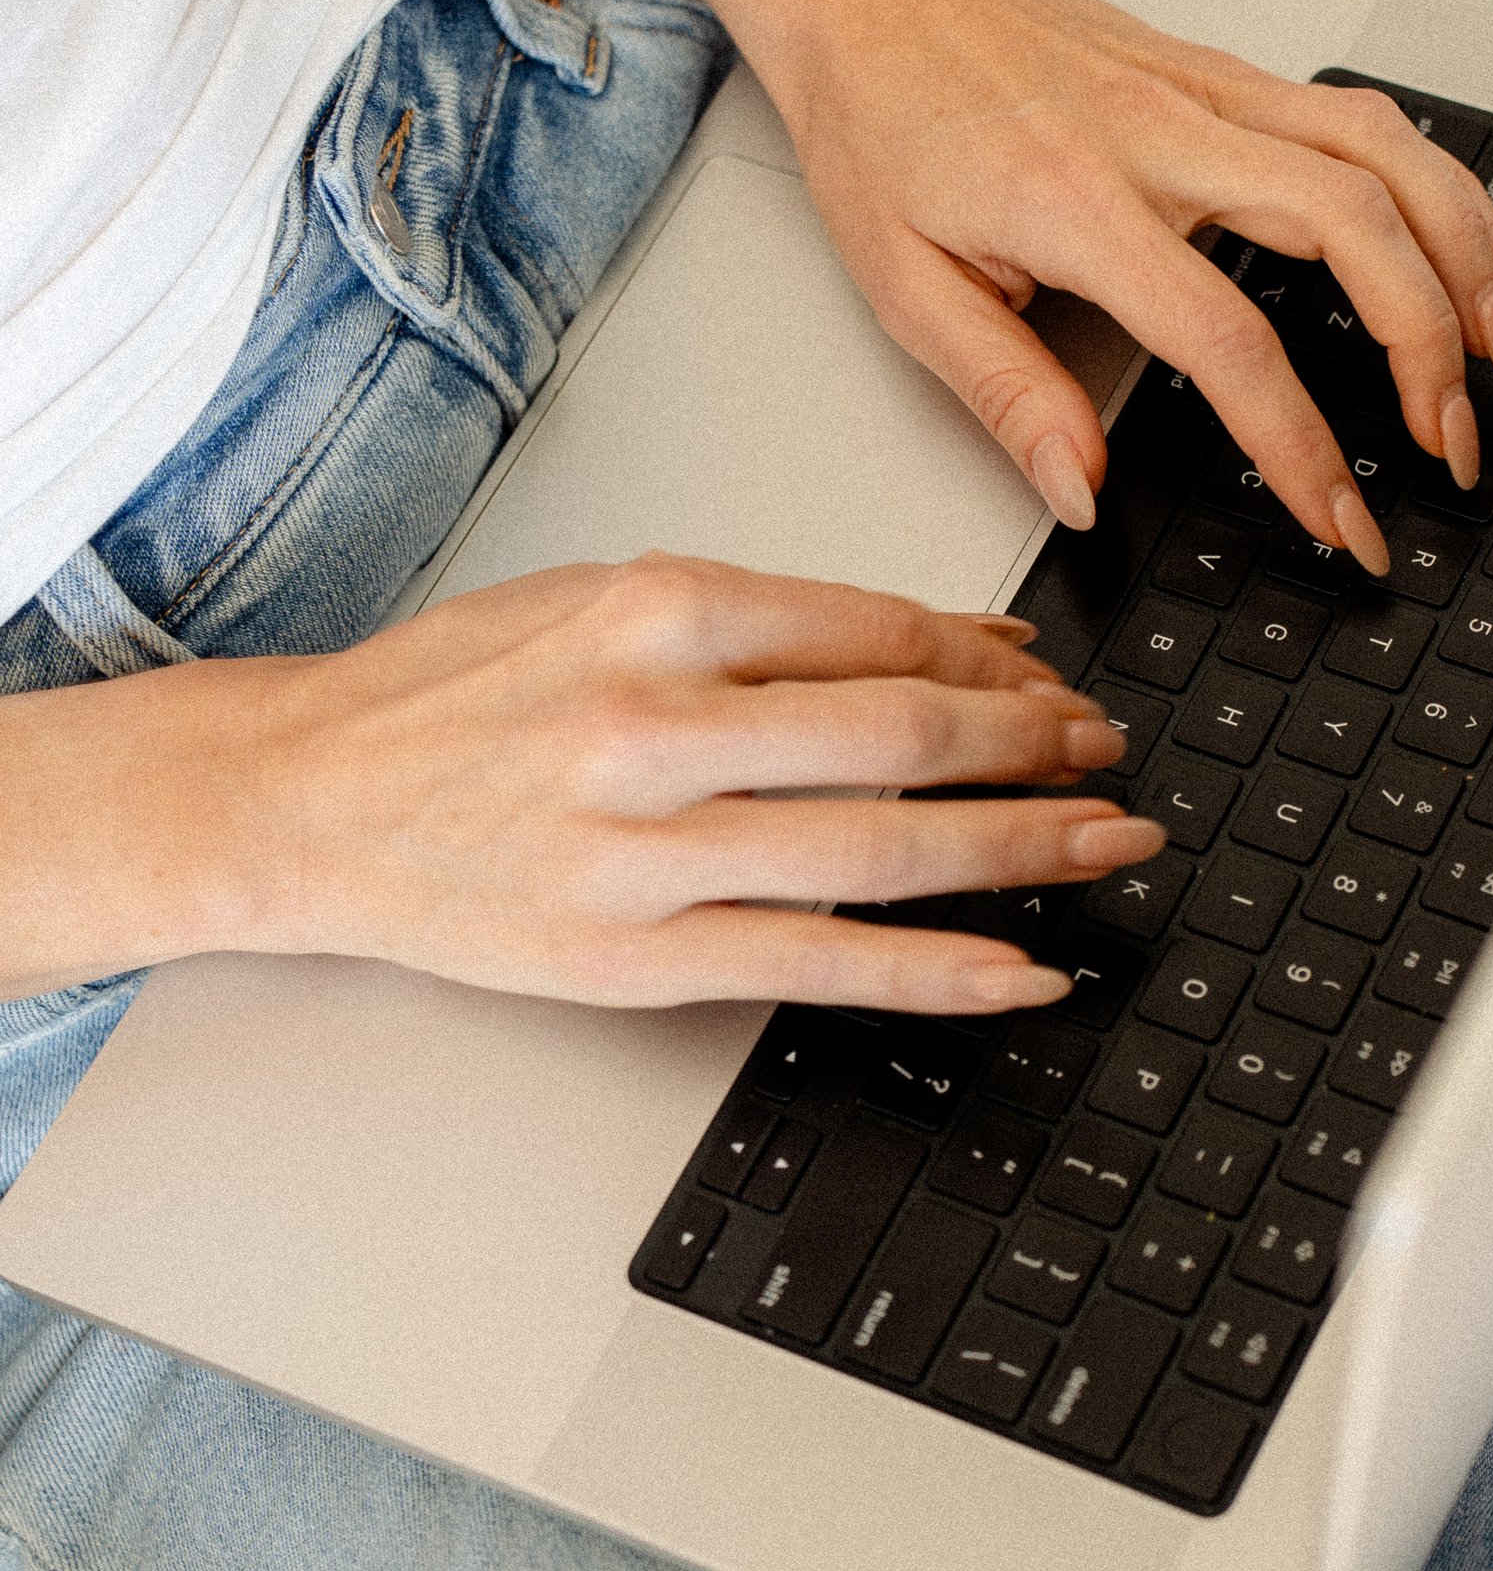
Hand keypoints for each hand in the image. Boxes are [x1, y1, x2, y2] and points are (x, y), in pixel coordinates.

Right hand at [21, 558, 1164, 1013]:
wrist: (302, 802)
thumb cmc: (451, 695)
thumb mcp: (600, 599)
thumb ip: (772, 620)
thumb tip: (954, 639)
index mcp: (659, 607)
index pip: (882, 632)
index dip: (998, 664)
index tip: (1056, 683)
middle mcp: (659, 721)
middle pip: (907, 733)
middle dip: (1039, 747)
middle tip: (1111, 754)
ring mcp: (650, 849)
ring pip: (887, 847)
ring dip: (1026, 848)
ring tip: (1110, 843)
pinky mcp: (637, 957)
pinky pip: (824, 963)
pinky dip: (941, 971)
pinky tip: (1025, 969)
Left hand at [733, 0, 1492, 572]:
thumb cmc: (881, 120)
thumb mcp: (903, 286)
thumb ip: (1007, 396)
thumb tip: (1082, 493)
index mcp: (1077, 201)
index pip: (1227, 341)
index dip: (1300, 445)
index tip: (1342, 519)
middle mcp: (1164, 132)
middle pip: (1354, 227)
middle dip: (1428, 348)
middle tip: (1448, 445)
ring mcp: (1209, 90)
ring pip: (1388, 157)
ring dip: (1467, 258)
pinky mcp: (1229, 72)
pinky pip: (1371, 123)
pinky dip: (1448, 187)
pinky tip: (1484, 248)